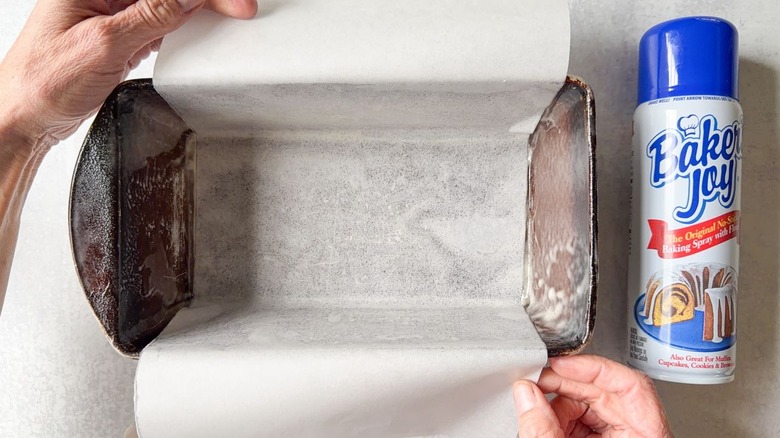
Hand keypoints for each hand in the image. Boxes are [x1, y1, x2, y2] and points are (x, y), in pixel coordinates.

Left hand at [0, 0, 255, 309]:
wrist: (22, 118)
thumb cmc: (41, 82)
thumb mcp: (102, 44)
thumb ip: (149, 17)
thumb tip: (186, 0)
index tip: (235, 5)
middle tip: (243, 10)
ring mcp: (111, 14)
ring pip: (167, 3)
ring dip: (200, 10)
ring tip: (230, 16)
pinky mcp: (120, 36)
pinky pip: (160, 23)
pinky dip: (184, 27)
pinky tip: (200, 29)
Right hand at [513, 355, 672, 437]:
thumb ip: (545, 427)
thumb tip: (525, 394)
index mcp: (649, 436)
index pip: (631, 383)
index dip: (592, 368)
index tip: (560, 364)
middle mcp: (640, 435)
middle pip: (604, 392)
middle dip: (564, 386)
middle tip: (535, 381)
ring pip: (590, 407)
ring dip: (556, 405)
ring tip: (534, 408)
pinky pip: (584, 423)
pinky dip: (558, 420)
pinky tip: (542, 422)